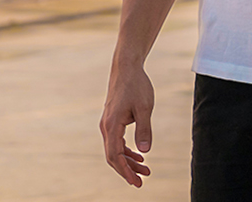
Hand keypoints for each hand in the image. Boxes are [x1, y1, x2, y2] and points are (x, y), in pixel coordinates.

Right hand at [100, 62, 154, 186]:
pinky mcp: (113, 120)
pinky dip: (127, 150)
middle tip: (142, 181)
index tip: (135, 182)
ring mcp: (108, 124)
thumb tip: (145, 150)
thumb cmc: (136, 85)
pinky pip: (117, 141)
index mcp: (111, 125)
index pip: (115, 155)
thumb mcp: (145, 107)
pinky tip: (139, 155)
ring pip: (116, 149)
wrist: (126, 68)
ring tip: (145, 170)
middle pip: (114, 156)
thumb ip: (144, 129)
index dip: (125, 171)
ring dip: (129, 161)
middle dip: (127, 170)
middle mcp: (106, 127)